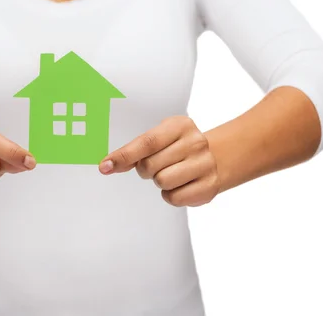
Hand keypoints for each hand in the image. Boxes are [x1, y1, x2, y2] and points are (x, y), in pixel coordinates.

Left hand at [99, 116, 220, 206]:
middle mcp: (195, 143)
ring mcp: (204, 164)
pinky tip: (181, 184)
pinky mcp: (209, 186)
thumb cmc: (179, 147)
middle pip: (150, 166)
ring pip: (162, 182)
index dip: (124, 155)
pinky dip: (171, 195)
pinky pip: (174, 198)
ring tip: (171, 173)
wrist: (217, 158)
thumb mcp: (162, 138)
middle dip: (146, 169)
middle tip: (157, 165)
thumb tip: (108, 165)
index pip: (147, 142)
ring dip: (159, 182)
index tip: (105, 166)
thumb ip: (136, 149)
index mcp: (180, 126)